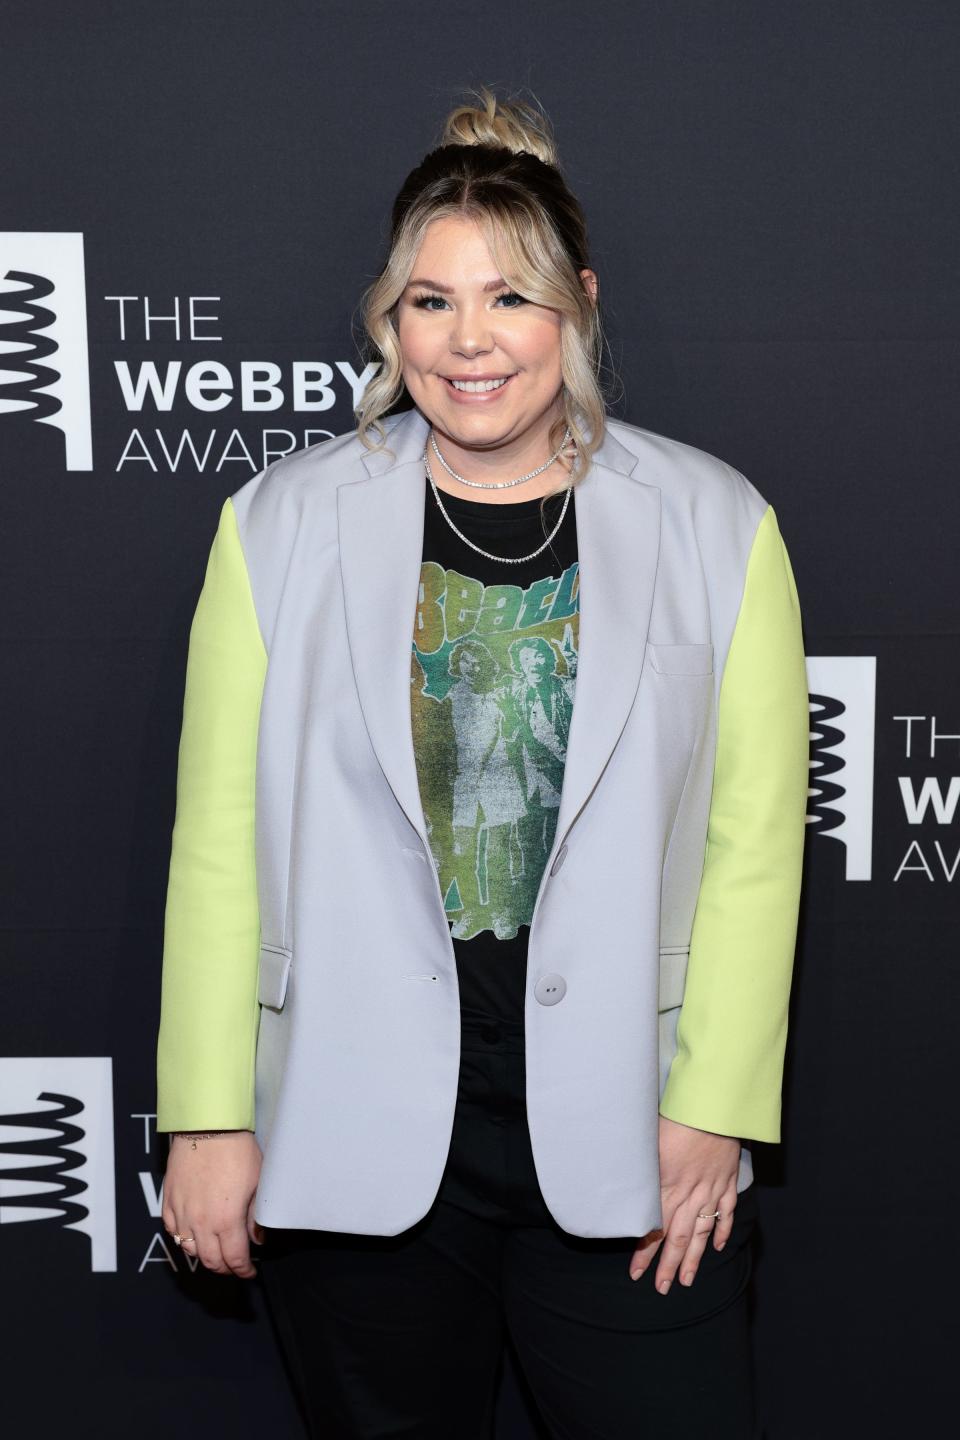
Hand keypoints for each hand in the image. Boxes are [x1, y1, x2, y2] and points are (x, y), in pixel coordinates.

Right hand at [161, 1131, 264, 1277]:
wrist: (207, 1127)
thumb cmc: (236, 1150)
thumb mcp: (256, 1184)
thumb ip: (254, 1216)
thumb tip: (256, 1237)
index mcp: (226, 1221)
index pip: (234, 1259)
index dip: (243, 1270)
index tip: (249, 1271)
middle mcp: (201, 1223)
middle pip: (210, 1261)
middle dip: (225, 1268)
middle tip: (235, 1265)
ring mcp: (181, 1213)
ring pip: (189, 1249)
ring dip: (204, 1256)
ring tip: (216, 1252)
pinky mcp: (168, 1201)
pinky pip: (172, 1230)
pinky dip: (183, 1238)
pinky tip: (193, 1234)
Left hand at [628, 1114, 739, 1291]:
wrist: (713, 1107)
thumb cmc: (677, 1118)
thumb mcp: (648, 1142)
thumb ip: (638, 1169)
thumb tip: (622, 1186)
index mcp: (668, 1186)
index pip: (655, 1229)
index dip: (645, 1252)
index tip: (636, 1273)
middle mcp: (691, 1195)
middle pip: (679, 1238)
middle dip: (669, 1266)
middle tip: (662, 1289)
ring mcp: (712, 1189)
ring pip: (702, 1232)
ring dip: (695, 1259)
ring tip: (687, 1280)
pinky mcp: (727, 1180)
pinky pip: (726, 1211)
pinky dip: (722, 1230)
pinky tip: (718, 1247)